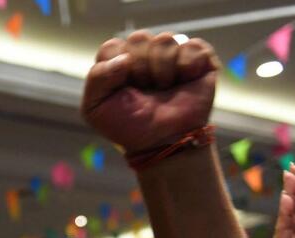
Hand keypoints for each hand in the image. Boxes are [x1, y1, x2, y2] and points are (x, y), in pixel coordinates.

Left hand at [82, 31, 218, 153]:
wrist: (163, 142)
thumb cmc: (129, 125)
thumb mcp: (96, 108)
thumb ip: (97, 78)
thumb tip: (124, 57)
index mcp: (118, 61)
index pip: (112, 46)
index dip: (117, 69)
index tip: (123, 89)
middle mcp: (144, 52)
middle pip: (139, 38)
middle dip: (141, 69)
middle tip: (146, 91)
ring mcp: (171, 52)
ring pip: (165, 40)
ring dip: (163, 71)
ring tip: (164, 89)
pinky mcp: (198, 56)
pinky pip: (191, 46)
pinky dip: (187, 67)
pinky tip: (184, 82)